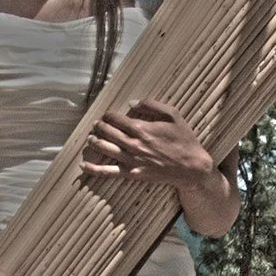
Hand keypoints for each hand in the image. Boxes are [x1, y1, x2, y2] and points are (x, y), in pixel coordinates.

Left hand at [81, 99, 213, 190]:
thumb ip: (152, 105)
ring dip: (94, 142)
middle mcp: (134, 144)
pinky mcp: (132, 174)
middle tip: (96, 124)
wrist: (191, 167)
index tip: (107, 115)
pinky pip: (108, 172)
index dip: (108, 115)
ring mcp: (131, 160)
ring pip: (105, 148)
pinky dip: (94, 169)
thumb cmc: (184, 139)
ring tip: (90, 138)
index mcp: (142, 128)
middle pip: (108, 132)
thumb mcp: (173, 115)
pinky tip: (83, 165)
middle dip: (99, 126)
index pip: (116, 119)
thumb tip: (132, 102)